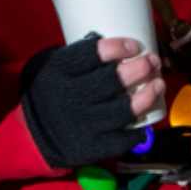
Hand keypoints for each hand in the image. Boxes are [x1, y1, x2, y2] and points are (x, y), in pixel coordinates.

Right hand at [19, 35, 164, 169]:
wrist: (33, 135)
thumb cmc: (50, 93)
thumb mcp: (50, 66)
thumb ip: (74, 55)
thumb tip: (110, 43)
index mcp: (59, 72)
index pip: (92, 55)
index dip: (118, 48)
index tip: (135, 46)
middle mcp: (70, 97)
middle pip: (111, 81)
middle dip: (139, 69)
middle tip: (153, 62)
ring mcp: (82, 124)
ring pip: (123, 110)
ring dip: (146, 96)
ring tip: (158, 84)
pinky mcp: (91, 147)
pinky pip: (122, 138)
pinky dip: (138, 129)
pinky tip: (147, 118)